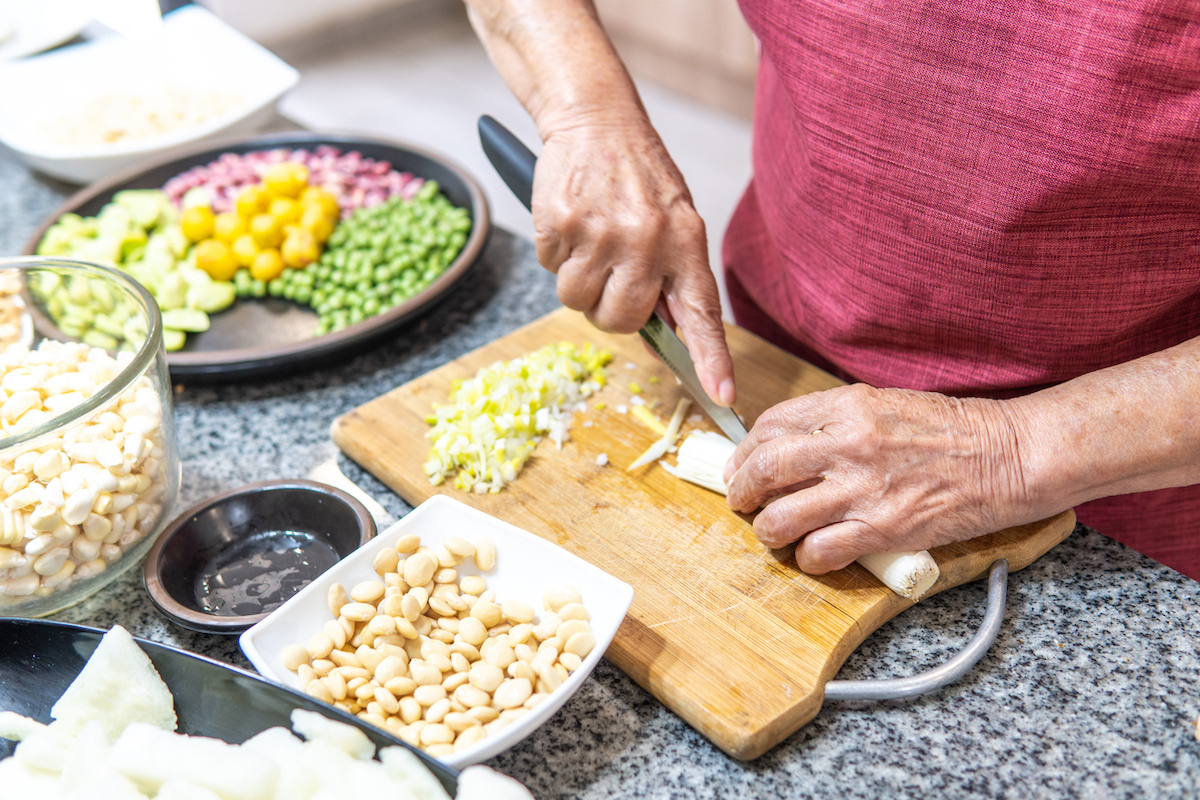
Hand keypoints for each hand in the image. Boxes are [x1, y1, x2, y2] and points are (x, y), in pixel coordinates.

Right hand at [532, 118, 735, 405]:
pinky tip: (572, 222)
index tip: (723, 397)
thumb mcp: (674, 221)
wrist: (596, 117)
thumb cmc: (638, 175)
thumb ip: (671, 278)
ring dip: (578, 282)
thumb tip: (666, 341)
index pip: (702, 312)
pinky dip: (556, 254)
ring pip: (578, 302)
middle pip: (622, 320)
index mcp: (685, 241)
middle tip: (611, 272)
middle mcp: (647, 239)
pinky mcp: (561, 224)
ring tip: (591, 239)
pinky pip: (551, 270)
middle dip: (610, 309)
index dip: (712, 359)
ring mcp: (602, 233)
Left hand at [722, 384, 1034, 572]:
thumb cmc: (955, 430)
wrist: (1010, 455)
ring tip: (773, 532)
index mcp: (847, 406)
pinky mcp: (882, 529)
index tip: (743, 465)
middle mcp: (847, 443)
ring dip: (768, 530)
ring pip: (781, 518)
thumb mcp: (887, 404)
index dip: (747, 450)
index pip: (771, 426)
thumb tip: (796, 442)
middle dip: (741, 490)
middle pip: (764, 469)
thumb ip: (839, 420)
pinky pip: (820, 551)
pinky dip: (808, 559)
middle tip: (741, 501)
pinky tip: (814, 556)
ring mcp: (862, 488)